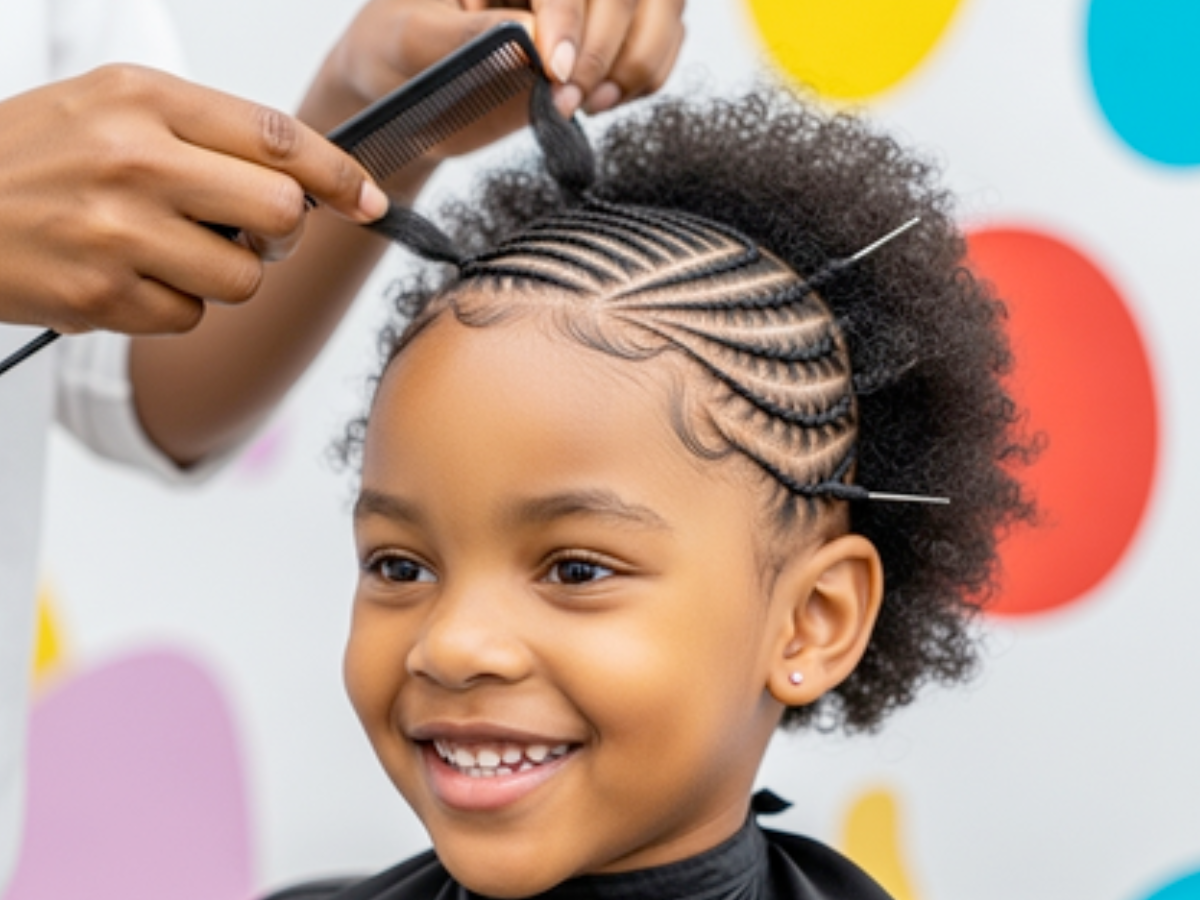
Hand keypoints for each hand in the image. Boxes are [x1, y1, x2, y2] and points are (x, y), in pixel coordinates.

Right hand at [0, 65, 387, 334]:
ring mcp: (116, 232)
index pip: (276, 137)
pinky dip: (171, 306)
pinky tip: (124, 278)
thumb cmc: (30, 156)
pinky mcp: (101, 297)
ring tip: (164, 251)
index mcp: (144, 98)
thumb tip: (304, 180)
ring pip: (244, 278)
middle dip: (280, 232)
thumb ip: (207, 132)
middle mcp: (134, 159)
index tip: (368, 198)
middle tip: (250, 230)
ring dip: (223, 275)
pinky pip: (190, 318)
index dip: (338, 173)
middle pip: (280, 214)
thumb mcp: (111, 106)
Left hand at [303, 0, 685, 173]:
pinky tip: (602, 100)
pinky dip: (646, 77)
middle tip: (568, 101)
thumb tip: (530, 40)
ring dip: (635, 63)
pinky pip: (666, 39)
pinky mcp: (614, 25)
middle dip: (603, 49)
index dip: (570, 17)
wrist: (409, 82)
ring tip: (587, 104)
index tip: (554, 70)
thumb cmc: (397, 52)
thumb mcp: (409, 42)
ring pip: (663, 7)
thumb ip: (461, 39)